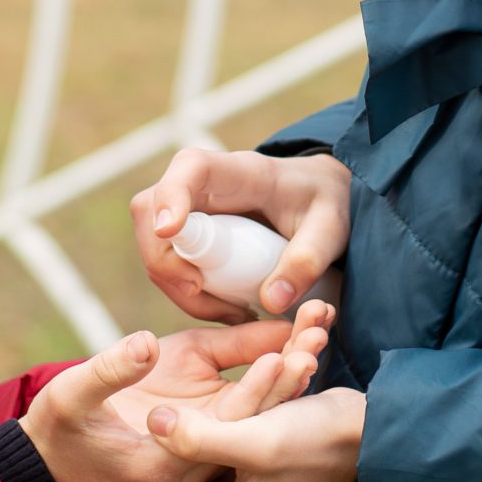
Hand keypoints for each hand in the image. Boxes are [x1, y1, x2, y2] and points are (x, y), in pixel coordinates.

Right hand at [21, 305, 332, 481]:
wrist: (54, 453)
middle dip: (286, 379)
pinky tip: (300, 328)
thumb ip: (108, 371)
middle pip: (253, 423)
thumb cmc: (58, 427)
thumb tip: (144, 344)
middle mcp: (196, 469)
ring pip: (258, 413)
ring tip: (318, 324)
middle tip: (316, 335)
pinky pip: (249, 402)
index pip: (222, 432)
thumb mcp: (71, 396)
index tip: (281, 355)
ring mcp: (205, 453)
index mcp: (165, 468)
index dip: (252, 393)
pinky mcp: (208, 432)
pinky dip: (274, 367)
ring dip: (288, 370)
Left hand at [46, 387, 365, 481]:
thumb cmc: (320, 441)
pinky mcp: (247, 465)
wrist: (375, 434)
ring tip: (85, 465)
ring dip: (133, 477)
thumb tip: (154, 426)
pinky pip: (193, 458)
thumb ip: (203, 437)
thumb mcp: (257, 439)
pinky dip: (167, 446)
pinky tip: (140, 435)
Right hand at [133, 149, 351, 322]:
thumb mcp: (331, 229)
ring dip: (175, 283)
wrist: (319, 201)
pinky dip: (186, 292)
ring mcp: (188, 207)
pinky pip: (167, 262)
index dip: (171, 195)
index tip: (169, 230)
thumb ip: (307, 260)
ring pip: (153, 242)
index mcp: (238, 170)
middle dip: (164, 259)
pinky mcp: (187, 233)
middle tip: (200, 292)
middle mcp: (202, 184)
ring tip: (228, 312)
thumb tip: (271, 300)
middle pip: (151, 210)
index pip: (189, 168)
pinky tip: (225, 309)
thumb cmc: (323, 203)